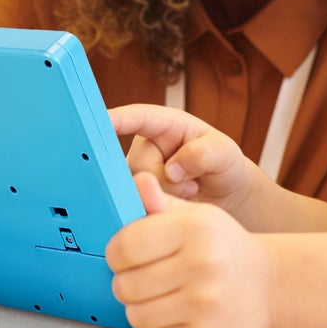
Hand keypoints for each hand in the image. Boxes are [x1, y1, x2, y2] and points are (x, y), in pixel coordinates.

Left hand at [106, 172, 275, 327]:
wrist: (269, 284)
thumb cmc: (222, 246)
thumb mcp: (197, 215)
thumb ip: (160, 202)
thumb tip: (138, 180)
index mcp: (193, 228)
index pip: (124, 247)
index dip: (116, 254)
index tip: (127, 256)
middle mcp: (200, 263)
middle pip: (124, 285)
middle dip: (126, 284)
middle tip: (142, 279)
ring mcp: (205, 302)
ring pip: (135, 316)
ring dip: (139, 309)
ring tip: (156, 298)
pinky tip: (170, 317)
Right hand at [110, 104, 267, 209]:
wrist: (224, 197)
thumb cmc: (224, 165)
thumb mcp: (225, 153)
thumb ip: (203, 154)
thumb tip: (172, 169)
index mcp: (163, 124)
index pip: (137, 118)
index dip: (117, 119)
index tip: (101, 122)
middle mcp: (144, 147)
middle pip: (138, 166)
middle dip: (165, 181)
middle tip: (192, 185)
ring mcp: (137, 173)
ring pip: (135, 189)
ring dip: (165, 197)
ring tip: (188, 193)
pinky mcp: (135, 196)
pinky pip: (137, 205)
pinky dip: (158, 210)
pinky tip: (174, 206)